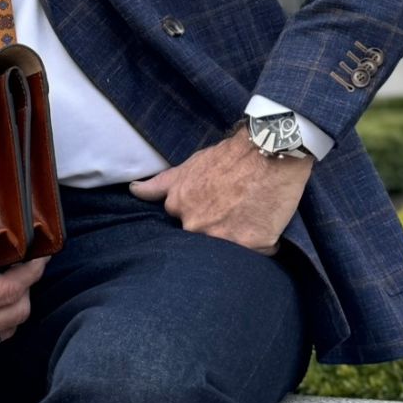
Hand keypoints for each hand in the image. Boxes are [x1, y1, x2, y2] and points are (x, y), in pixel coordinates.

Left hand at [129, 127, 310, 255]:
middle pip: (205, 241)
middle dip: (219, 232)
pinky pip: (258, 252)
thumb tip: (134, 190)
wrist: (269, 151)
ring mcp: (222, 238)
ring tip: (251, 216)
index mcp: (178, 207)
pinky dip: (263, 242)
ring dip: (240, 239)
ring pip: (229, 250)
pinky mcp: (251, 245)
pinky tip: (266, 222)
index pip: (184, 228)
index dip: (203, 219)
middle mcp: (195, 226)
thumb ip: (160, 185)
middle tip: (236, 212)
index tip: (215, 209)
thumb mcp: (189, 167)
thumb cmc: (229, 156)